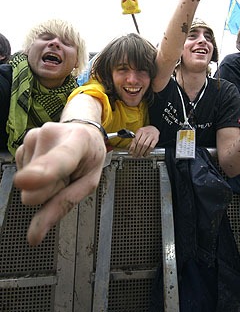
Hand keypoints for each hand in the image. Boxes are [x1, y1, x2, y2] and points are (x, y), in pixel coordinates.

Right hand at [14, 122, 105, 245]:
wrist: (83, 131)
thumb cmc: (88, 157)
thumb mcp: (89, 182)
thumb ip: (63, 205)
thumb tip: (34, 236)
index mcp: (77, 141)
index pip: (59, 159)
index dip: (42, 172)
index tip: (25, 180)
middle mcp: (51, 135)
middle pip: (34, 190)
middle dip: (48, 193)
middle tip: (65, 178)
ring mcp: (34, 136)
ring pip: (26, 186)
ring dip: (44, 183)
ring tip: (60, 169)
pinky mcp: (22, 143)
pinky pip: (23, 177)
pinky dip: (37, 176)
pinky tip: (49, 165)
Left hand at [128, 125, 159, 156]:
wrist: (154, 129)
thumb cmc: (145, 132)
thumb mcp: (139, 133)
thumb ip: (134, 140)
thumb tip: (129, 148)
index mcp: (140, 131)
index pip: (135, 140)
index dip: (132, 147)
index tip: (130, 152)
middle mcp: (145, 133)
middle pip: (140, 143)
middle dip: (137, 151)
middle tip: (135, 155)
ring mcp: (151, 136)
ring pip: (145, 145)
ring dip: (142, 152)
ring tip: (139, 155)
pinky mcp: (155, 139)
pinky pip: (151, 147)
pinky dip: (147, 152)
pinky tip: (145, 154)